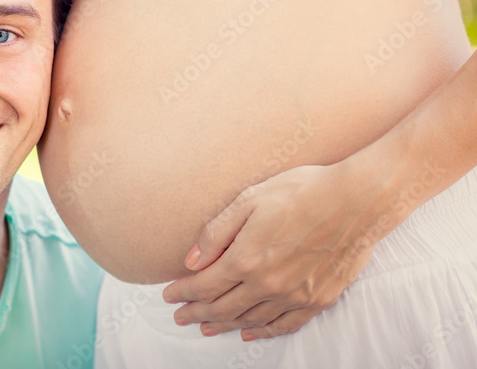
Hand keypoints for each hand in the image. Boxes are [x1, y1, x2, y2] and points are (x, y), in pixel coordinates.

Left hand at [162, 161, 389, 340]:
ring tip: (206, 327)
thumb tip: (190, 261)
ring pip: (250, 319)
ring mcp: (294, 295)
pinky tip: (250, 332)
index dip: (182, 292)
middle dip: (196, 313)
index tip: (168, 295)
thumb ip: (216, 233)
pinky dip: (263, 331)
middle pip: (222, 307)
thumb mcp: (248, 200)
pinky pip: (284, 324)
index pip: (204, 285)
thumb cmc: (301, 191)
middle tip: (180, 316)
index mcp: (246, 259)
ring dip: (224, 325)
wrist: (356, 200)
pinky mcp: (318, 299)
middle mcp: (267, 284)